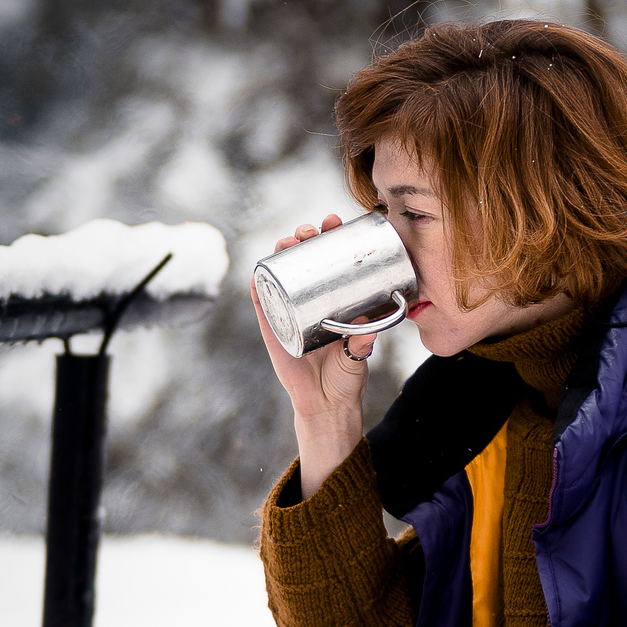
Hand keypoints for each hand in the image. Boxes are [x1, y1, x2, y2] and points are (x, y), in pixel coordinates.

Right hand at [252, 214, 383, 495]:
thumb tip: (368, 331)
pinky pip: (262, 303)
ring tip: (288, 240)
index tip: (336, 222)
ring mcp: (289, 312)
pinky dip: (258, 285)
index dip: (331, 238)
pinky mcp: (272, 329)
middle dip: (305, 238)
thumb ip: (364, 342)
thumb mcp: (360, 353)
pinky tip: (259, 270)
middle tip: (312, 230)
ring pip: (281, 274)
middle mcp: (309, 302)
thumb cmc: (347, 376)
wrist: (325, 404)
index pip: (330, 260)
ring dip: (281, 252)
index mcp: (333, 300)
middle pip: (303, 260)